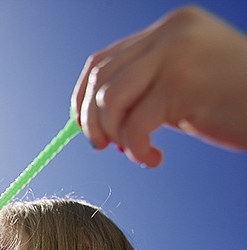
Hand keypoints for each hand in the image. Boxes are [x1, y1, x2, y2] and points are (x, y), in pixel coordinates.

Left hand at [72, 7, 246, 166]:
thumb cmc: (237, 103)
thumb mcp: (184, 84)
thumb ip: (145, 88)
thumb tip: (94, 117)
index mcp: (169, 29)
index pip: (103, 60)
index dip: (82, 96)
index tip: (80, 124)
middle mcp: (170, 33)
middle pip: (100, 79)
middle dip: (93, 120)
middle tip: (105, 146)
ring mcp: (176, 54)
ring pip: (109, 100)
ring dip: (113, 134)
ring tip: (134, 151)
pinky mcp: (182, 84)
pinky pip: (133, 124)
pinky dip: (135, 149)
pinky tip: (153, 158)